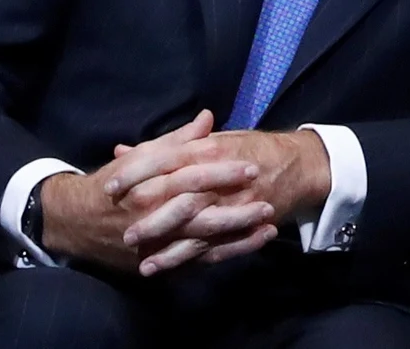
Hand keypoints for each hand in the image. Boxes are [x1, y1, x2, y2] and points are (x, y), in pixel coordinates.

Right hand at [38, 111, 261, 272]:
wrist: (76, 223)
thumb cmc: (114, 184)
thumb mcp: (140, 157)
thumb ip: (176, 141)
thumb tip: (207, 118)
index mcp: (149, 187)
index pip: (191, 178)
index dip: (222, 173)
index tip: (251, 166)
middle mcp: (153, 218)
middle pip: (201, 215)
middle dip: (236, 211)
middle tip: (268, 202)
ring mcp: (156, 244)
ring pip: (202, 243)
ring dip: (237, 236)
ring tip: (270, 227)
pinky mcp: (159, 262)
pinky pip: (196, 261)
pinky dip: (224, 255)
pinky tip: (249, 247)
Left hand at [105, 124, 330, 274]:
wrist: (300, 164)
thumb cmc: (252, 148)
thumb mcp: (212, 139)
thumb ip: (169, 147)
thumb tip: (123, 151)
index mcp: (209, 150)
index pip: (165, 160)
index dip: (136, 174)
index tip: (109, 189)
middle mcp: (221, 178)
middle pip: (180, 201)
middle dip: (153, 221)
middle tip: (125, 235)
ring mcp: (236, 205)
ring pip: (199, 231)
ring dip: (172, 250)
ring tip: (146, 265)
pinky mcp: (247, 225)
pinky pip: (220, 246)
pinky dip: (197, 259)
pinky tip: (174, 270)